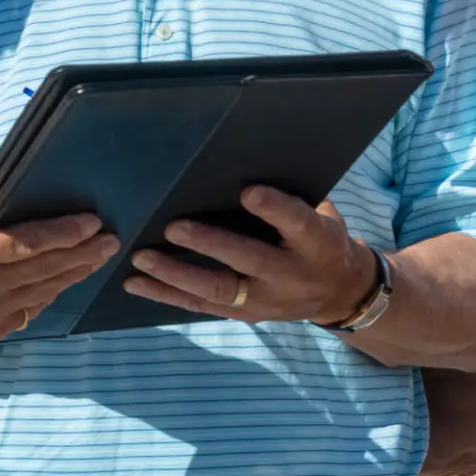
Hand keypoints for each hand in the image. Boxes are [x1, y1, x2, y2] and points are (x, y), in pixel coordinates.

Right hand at [0, 198, 117, 372]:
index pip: (27, 242)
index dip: (63, 232)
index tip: (90, 222)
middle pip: (46, 268)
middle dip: (83, 253)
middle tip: (110, 239)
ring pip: (44, 291)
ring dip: (75, 274)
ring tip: (99, 258)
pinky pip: (31, 311)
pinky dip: (51, 295)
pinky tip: (66, 282)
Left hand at [123, 186, 378, 325]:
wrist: (340, 292)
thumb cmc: (322, 238)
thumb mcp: (323, 215)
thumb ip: (292, 197)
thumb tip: (247, 160)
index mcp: (317, 242)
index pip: (297, 223)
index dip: (274, 208)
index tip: (248, 191)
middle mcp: (292, 274)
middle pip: (249, 260)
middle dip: (210, 245)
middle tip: (173, 227)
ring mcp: (267, 300)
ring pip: (218, 290)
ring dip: (176, 275)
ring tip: (141, 259)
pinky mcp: (246, 315)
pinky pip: (202, 307)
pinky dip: (167, 295)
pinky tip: (136, 284)